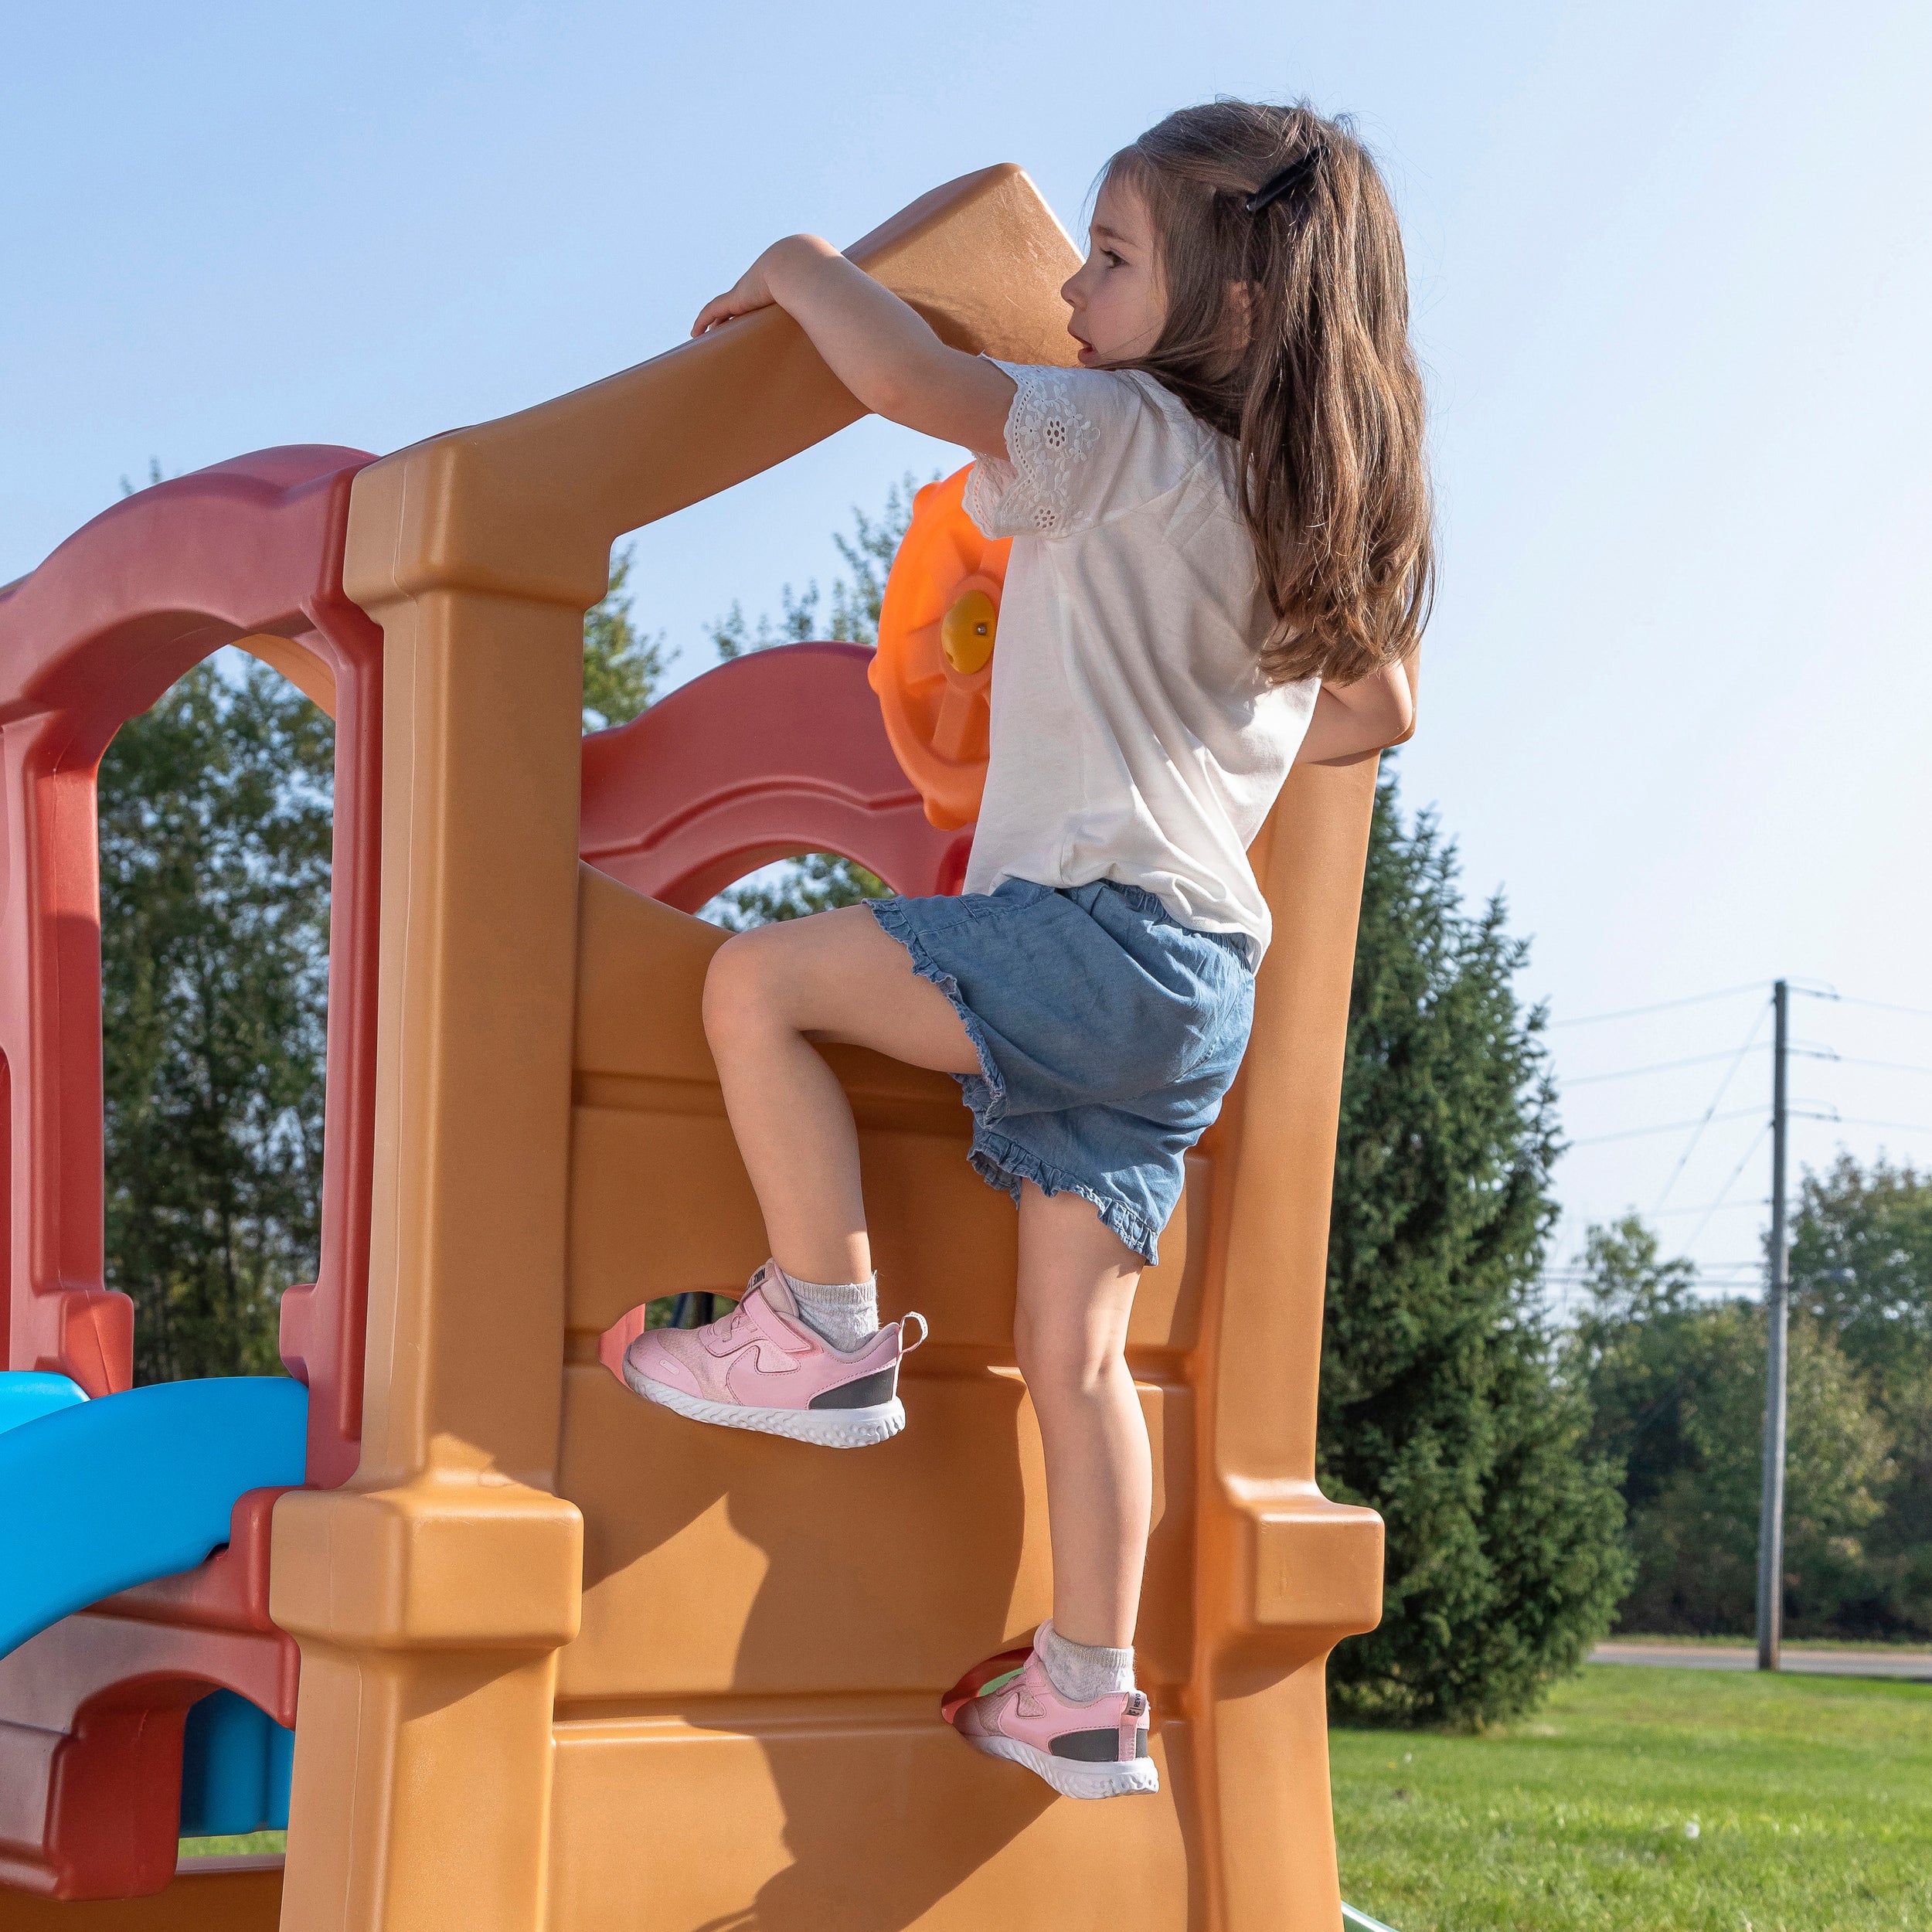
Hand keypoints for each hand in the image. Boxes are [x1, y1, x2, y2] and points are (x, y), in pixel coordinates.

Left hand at [690, 237, 832, 337]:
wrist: (806, 267)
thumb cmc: (824, 284)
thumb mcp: (832, 300)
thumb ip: (844, 314)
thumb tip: (868, 329)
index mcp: (783, 286)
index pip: (767, 299)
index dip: (759, 310)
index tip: (758, 323)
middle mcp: (762, 286)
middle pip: (743, 303)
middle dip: (735, 316)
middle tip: (728, 330)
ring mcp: (748, 290)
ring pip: (726, 308)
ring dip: (716, 321)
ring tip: (707, 336)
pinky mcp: (737, 298)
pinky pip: (714, 309)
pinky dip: (703, 319)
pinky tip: (694, 333)